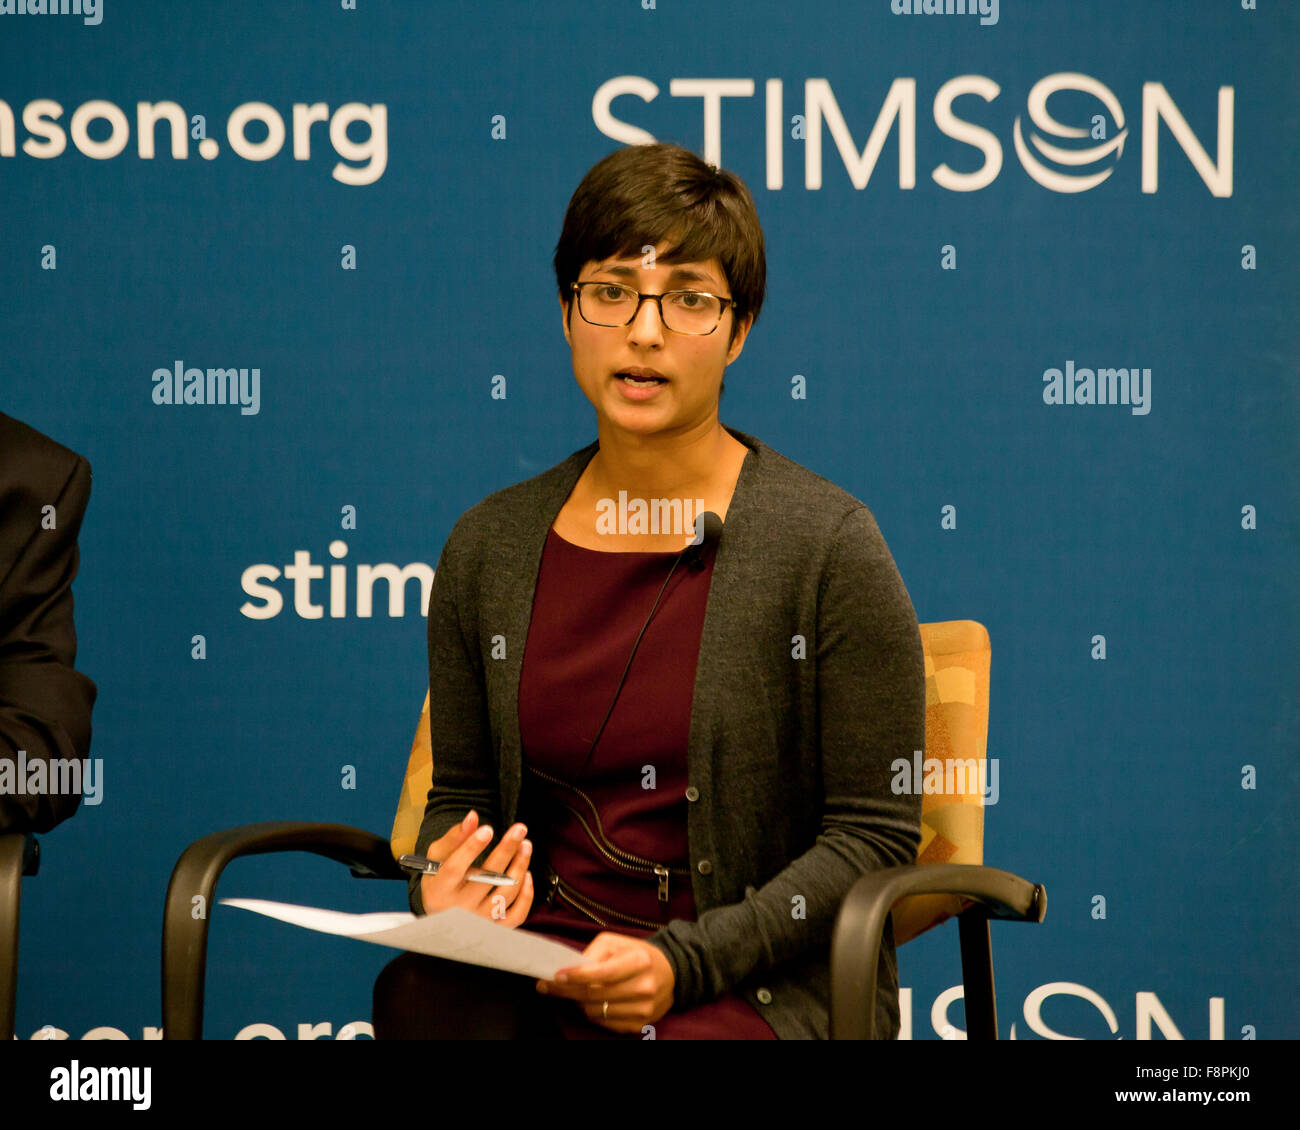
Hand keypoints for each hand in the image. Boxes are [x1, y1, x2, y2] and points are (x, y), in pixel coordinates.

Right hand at [419, 810, 533, 926]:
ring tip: (525, 845)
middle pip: (486, 878)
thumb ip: (455, 837)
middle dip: (506, 850)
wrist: (441, 917)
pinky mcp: (494, 928)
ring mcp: (479, 920)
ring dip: (519, 866)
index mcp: (440, 889)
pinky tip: (527, 874)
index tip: (488, 828)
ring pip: (505, 893)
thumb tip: (473, 816)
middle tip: (520, 829)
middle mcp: (459, 908)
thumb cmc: (439, 880)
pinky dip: (526, 895)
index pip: (455, 868)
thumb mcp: (438, 857)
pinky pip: (517, 914)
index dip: (471, 848)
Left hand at [534, 932, 674, 1033]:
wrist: (670, 972)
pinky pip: (605, 1023)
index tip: (555, 975)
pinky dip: (593, 1013)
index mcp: (638, 961)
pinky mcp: (641, 1024)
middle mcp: (643, 986)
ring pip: (596, 1012)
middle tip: (547, 986)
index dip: (576, 976)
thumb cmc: (638, 954)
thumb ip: (594, 952)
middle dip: (566, 991)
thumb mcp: (617, 942)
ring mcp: (643, 1008)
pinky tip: (589, 1002)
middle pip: (595, 995)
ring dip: (579, 1002)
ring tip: (572, 992)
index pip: (602, 974)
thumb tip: (570, 969)